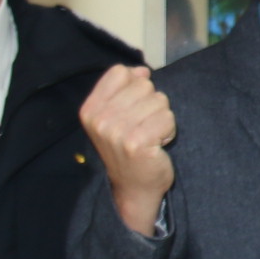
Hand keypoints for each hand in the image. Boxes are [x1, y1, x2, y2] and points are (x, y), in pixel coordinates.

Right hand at [80, 65, 177, 236]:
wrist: (134, 187)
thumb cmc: (128, 148)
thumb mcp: (116, 115)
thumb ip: (126, 89)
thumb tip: (142, 71)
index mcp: (90, 109)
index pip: (119, 72)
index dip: (135, 85)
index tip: (134, 108)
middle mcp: (100, 119)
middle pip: (143, 85)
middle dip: (151, 105)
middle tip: (143, 128)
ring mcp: (117, 131)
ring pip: (159, 100)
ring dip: (161, 119)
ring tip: (150, 137)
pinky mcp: (137, 143)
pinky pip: (168, 118)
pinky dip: (169, 130)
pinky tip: (158, 145)